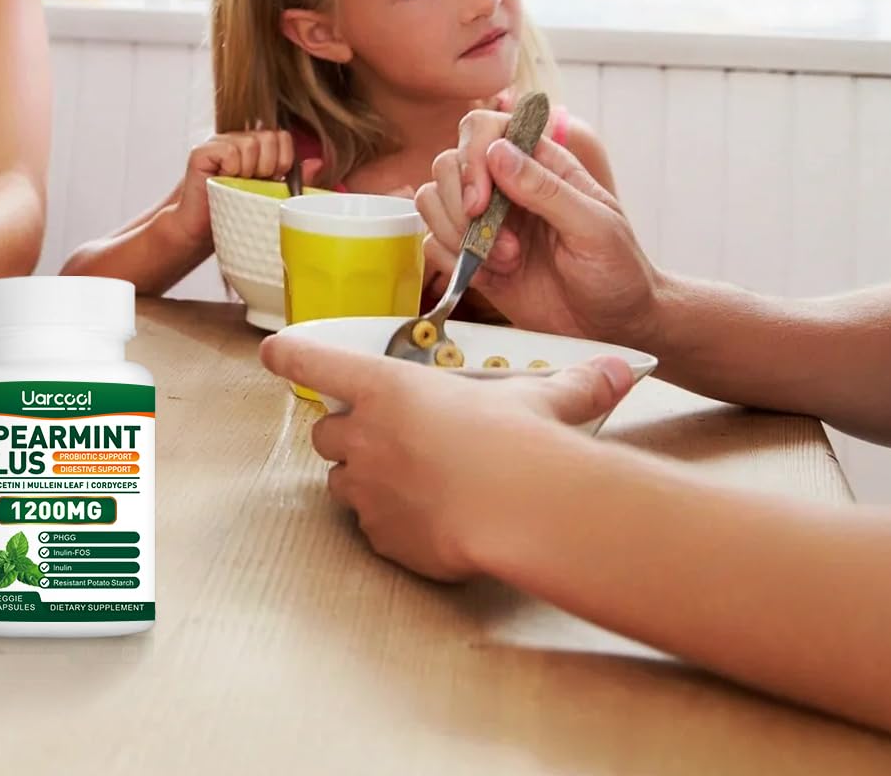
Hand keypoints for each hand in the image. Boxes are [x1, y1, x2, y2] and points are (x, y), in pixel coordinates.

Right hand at [167, 130, 320, 247]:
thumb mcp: (271, 196)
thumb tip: (318, 163)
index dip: (283, 160)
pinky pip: (229, 152)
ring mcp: (219, 144)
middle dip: (268, 166)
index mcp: (256, 148)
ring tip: (237, 185)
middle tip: (254, 184)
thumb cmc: (235, 214)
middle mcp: (238, 140)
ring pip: (250, 144)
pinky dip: (231, 170)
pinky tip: (222, 181)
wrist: (200, 232)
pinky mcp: (202, 152)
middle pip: (269, 137)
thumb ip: (294, 179)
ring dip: (248, 171)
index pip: (282, 137)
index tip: (273, 180)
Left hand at [260, 335, 632, 581]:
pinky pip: (372, 529)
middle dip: (347, 433)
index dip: (288, 354)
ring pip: (342, 483)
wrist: (521, 510)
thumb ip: (570, 383)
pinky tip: (429, 523)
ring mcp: (368, 490)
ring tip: (409, 482)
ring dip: (363, 479)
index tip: (272, 352)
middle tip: (387, 437)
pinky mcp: (383, 538)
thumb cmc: (520, 440)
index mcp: (386, 386)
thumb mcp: (541, 399)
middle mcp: (364, 435)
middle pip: (326, 430)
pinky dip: (390, 525)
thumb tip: (618, 369)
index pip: (314, 361)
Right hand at [416, 108, 661, 345]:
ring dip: (457, 233)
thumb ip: (547, 189)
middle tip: (492, 236)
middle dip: (459, 202)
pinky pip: (433, 244)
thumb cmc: (617, 271)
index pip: (486, 128)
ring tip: (504, 260)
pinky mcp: (472, 257)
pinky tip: (491, 277)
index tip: (481, 199)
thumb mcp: (595, 228)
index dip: (473, 156)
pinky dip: (452, 262)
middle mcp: (506, 185)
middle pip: (448, 163)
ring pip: (432, 199)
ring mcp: (486, 221)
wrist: (614, 327)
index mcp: (541, 163)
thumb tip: (498, 152)